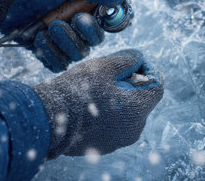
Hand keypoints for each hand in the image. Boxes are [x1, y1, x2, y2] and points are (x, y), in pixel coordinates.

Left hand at [0, 0, 127, 71]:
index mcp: (83, 5)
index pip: (107, 22)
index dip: (102, 25)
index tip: (86, 18)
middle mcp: (75, 23)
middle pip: (94, 42)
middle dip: (79, 34)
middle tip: (60, 22)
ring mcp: (60, 39)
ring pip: (77, 55)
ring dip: (63, 43)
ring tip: (45, 29)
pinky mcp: (46, 51)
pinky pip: (59, 64)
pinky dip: (50, 54)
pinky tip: (37, 40)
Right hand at [33, 49, 163, 158]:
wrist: (47, 118)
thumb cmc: (77, 89)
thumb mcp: (105, 65)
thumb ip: (129, 59)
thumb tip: (139, 58)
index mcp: (137, 111)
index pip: (157, 87)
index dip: (147, 71)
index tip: (131, 64)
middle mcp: (134, 130)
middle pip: (142, 101)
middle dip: (131, 85)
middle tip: (111, 75)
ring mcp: (119, 141)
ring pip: (129, 114)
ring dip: (120, 99)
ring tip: (98, 90)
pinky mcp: (104, 147)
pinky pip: (115, 126)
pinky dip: (109, 114)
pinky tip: (90, 106)